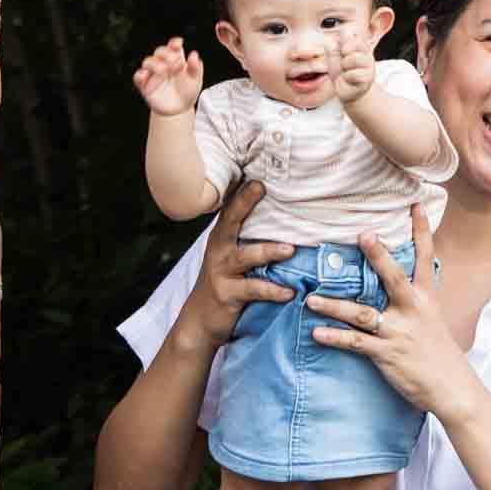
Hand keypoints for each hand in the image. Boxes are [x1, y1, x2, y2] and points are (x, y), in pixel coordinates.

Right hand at [134, 37, 203, 115]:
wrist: (180, 109)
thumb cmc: (188, 91)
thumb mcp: (196, 80)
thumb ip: (195, 68)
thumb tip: (194, 54)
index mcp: (176, 60)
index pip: (173, 47)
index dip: (174, 43)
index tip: (178, 43)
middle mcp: (163, 64)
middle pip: (159, 52)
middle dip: (165, 53)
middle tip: (174, 60)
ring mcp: (153, 74)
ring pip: (147, 62)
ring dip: (154, 63)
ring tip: (164, 69)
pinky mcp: (145, 86)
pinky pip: (138, 78)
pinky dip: (140, 75)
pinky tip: (145, 75)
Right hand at [181, 181, 295, 345]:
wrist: (200, 320)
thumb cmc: (225, 282)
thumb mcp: (232, 256)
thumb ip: (251, 237)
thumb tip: (286, 215)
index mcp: (222, 238)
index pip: (230, 208)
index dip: (241, 189)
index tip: (257, 169)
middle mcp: (220, 250)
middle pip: (230, 222)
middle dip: (244, 203)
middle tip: (261, 187)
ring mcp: (222, 272)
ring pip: (245, 258)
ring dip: (268, 252)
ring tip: (290, 249)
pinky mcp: (228, 295)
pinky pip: (253, 290)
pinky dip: (273, 290)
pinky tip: (290, 292)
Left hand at [304, 206, 477, 419]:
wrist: (453, 388)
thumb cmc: (440, 354)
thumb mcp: (433, 320)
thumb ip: (415, 300)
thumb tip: (398, 283)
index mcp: (426, 299)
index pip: (426, 258)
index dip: (422, 230)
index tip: (416, 205)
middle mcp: (413, 310)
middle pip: (394, 277)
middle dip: (378, 255)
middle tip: (362, 234)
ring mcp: (399, 332)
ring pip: (362, 313)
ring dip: (334, 305)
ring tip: (310, 299)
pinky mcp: (387, 354)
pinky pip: (356, 343)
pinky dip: (334, 337)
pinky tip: (316, 332)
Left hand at [329, 31, 376, 104]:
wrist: (347, 92)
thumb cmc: (341, 73)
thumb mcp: (334, 58)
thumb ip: (334, 48)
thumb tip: (336, 39)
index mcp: (359, 47)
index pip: (350, 34)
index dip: (343, 41)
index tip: (342, 51)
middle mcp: (367, 54)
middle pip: (352, 45)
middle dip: (342, 56)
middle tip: (343, 65)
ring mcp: (369, 66)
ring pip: (353, 59)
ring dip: (344, 67)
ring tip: (346, 72)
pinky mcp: (368, 79)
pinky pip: (353, 74)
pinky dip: (347, 78)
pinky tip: (349, 80)